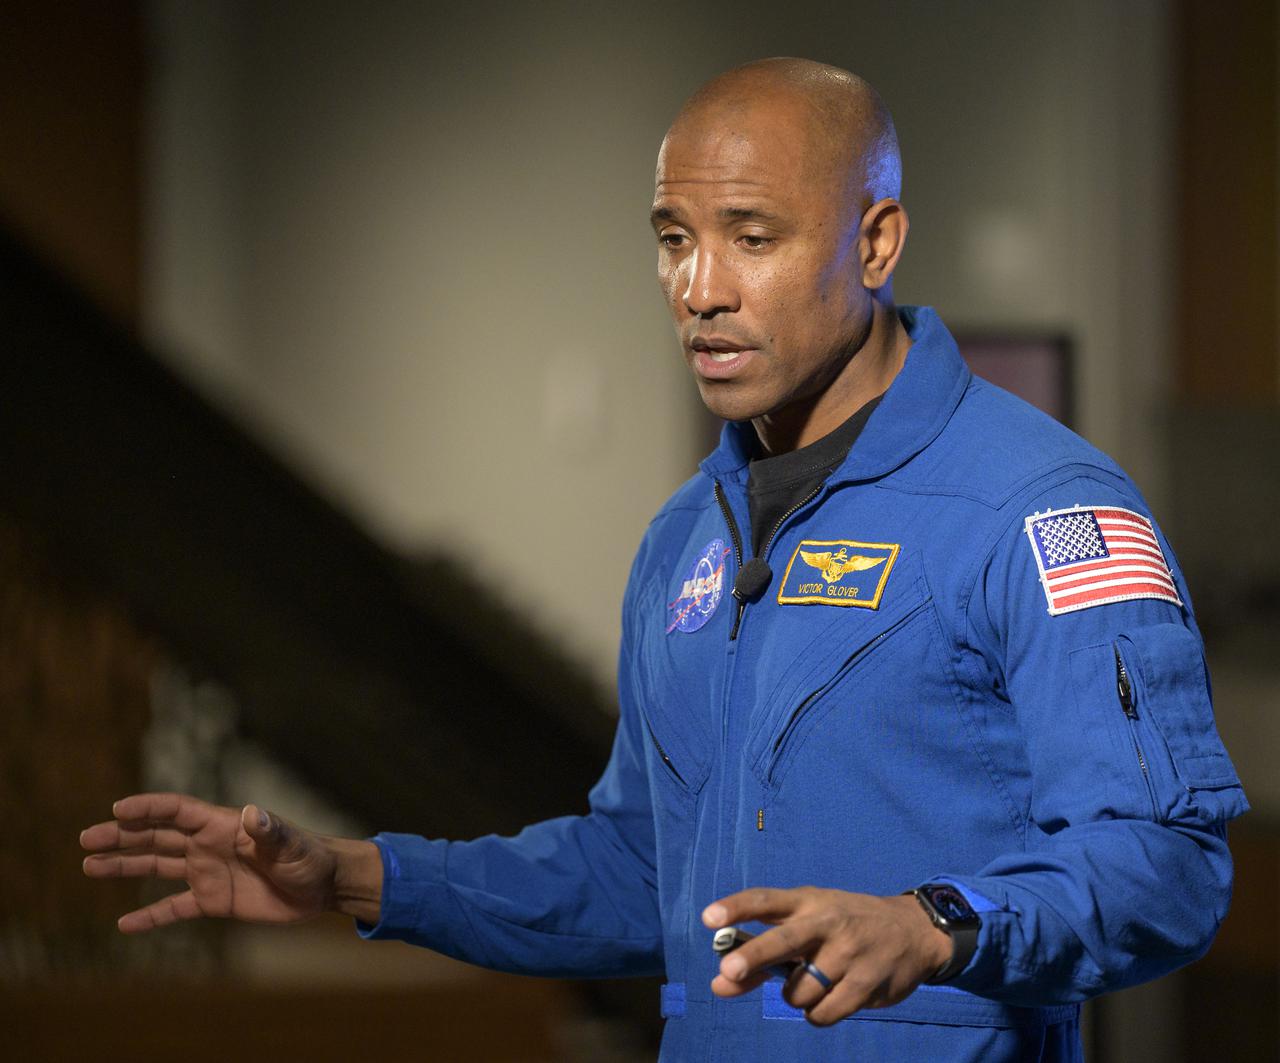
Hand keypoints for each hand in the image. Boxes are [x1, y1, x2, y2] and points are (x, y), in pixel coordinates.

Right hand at [80, 793, 383, 931]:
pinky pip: (174, 908)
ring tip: (89, 866)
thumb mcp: (291, 844)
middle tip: (86, 839)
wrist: (323, 886)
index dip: (148, 808)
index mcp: (223, 825)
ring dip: (125, 867)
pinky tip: (124, 924)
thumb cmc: (310, 857)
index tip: (117, 809)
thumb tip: (253, 814)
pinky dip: (150, 916)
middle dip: (122, 836)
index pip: (177, 811)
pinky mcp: (214, 901)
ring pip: (157, 867)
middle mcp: (208, 845)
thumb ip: (270, 831)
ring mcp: (208, 872)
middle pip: (157, 837)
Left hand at [702, 886, 952, 1025]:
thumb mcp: (806, 926)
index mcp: (806, 901)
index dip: (736, 908)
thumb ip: (761, 954)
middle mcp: (826, 922)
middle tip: (730, 971)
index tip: (708, 918)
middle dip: (755, 957)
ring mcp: (849, 953)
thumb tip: (719, 984)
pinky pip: (823, 1013)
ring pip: (799, 991)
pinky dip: (817, 1014)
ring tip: (814, 982)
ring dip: (796, 997)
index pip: (765, 900)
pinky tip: (830, 998)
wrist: (912, 931)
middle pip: (783, 941)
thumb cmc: (843, 927)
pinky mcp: (867, 983)